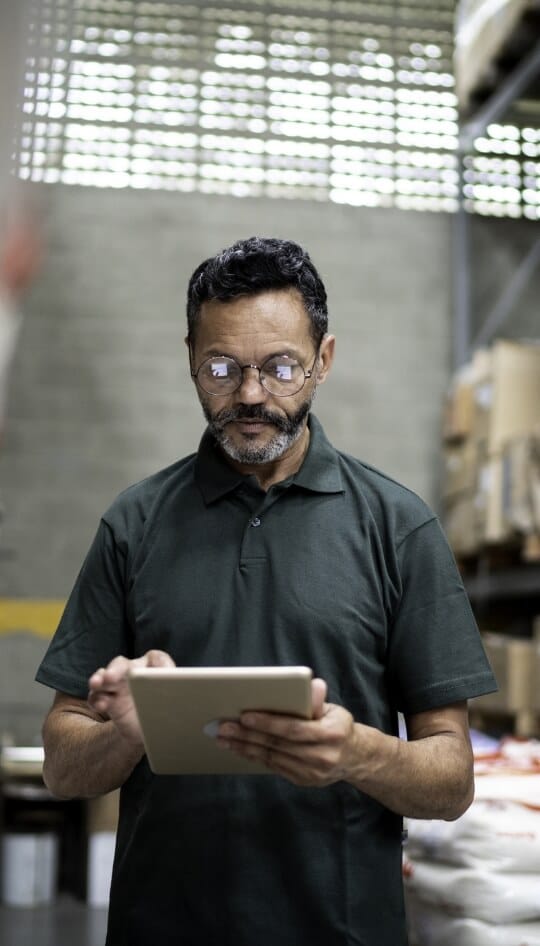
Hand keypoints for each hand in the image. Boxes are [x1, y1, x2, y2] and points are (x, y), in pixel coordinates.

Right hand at [88, 650, 174, 749]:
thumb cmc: (166, 708)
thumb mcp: (176, 699)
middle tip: (111, 676)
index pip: (156, 658)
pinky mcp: (109, 699)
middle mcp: (134, 671)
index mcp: (155, 666)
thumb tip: (180, 688)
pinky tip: (100, 705)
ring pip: (106, 676)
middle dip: (117, 669)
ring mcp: (119, 684)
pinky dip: (96, 698)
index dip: (156, 663)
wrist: (153, 729)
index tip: (153, 670)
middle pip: (124, 664)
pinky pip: (97, 695)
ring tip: (97, 684)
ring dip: (100, 678)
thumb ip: (177, 690)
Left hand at [216, 678, 358, 786]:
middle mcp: (322, 756)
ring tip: (224, 738)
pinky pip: (274, 767)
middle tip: (222, 727)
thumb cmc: (338, 726)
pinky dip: (255, 757)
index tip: (245, 716)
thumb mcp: (334, 710)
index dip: (268, 723)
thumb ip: (317, 701)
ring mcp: (312, 772)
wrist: (355, 758)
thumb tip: (312, 685)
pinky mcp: (303, 781)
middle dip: (247, 735)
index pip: (293, 729)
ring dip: (245, 748)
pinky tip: (240, 749)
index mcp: (331, 734)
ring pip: (272, 758)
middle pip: (278, 745)